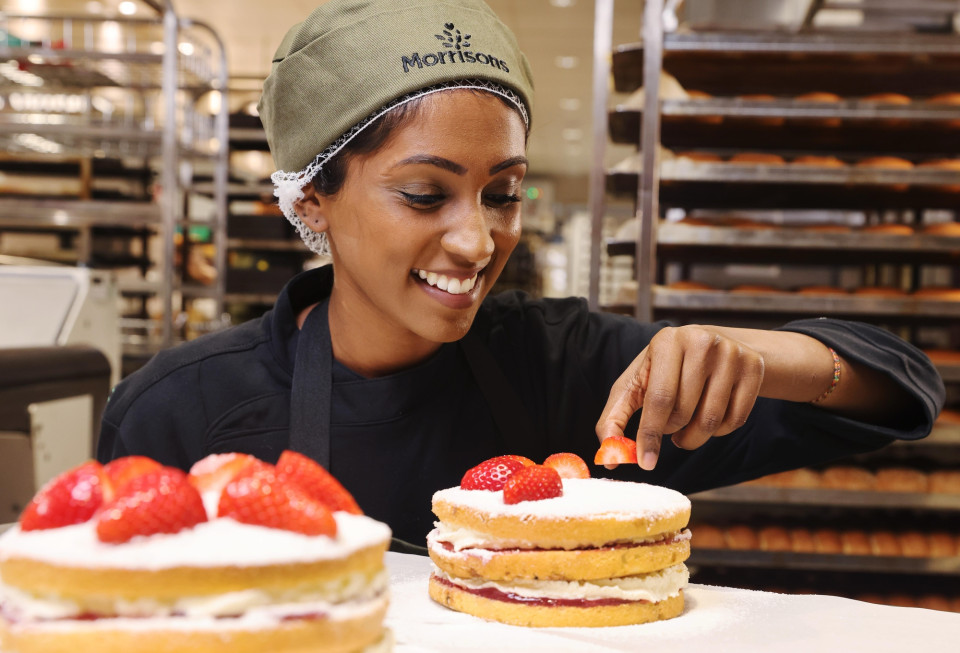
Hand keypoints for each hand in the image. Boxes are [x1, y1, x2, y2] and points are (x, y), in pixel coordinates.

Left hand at [596, 325, 764, 470]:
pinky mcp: (753, 368)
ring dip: (694, 437)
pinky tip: (709, 418)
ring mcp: (731, 353)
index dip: (650, 434)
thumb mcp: (636, 384)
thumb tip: (609, 459)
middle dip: (672, 432)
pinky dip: (718, 431)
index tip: (646, 462)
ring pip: (711, 420)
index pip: (659, 398)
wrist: (713, 346)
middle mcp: (701, 342)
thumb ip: (615, 417)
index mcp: (666, 341)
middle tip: (670, 429)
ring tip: (685, 428)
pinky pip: (735, 420)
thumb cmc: (665, 371)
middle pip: (684, 412)